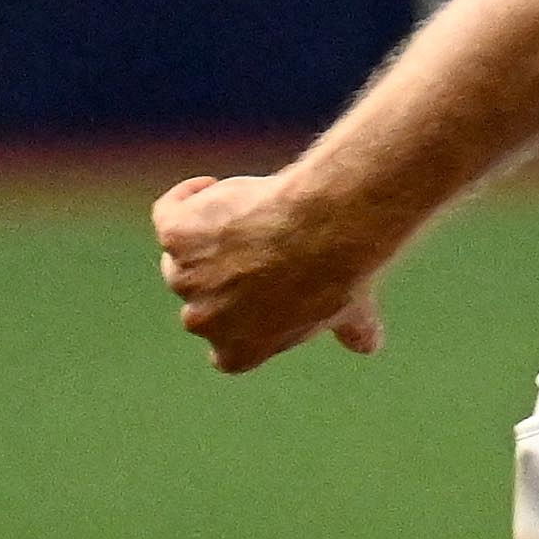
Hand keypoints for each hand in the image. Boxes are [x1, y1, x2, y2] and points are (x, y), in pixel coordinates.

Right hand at [152, 173, 389, 373]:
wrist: (324, 228)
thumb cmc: (340, 272)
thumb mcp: (351, 311)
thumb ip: (352, 330)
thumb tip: (368, 344)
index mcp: (239, 352)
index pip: (224, 349)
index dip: (236, 320)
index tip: (255, 295)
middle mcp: (202, 321)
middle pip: (197, 294)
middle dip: (221, 272)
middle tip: (258, 245)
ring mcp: (183, 276)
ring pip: (184, 252)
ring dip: (211, 233)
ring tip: (252, 214)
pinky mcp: (174, 234)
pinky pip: (171, 211)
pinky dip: (189, 198)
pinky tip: (214, 186)